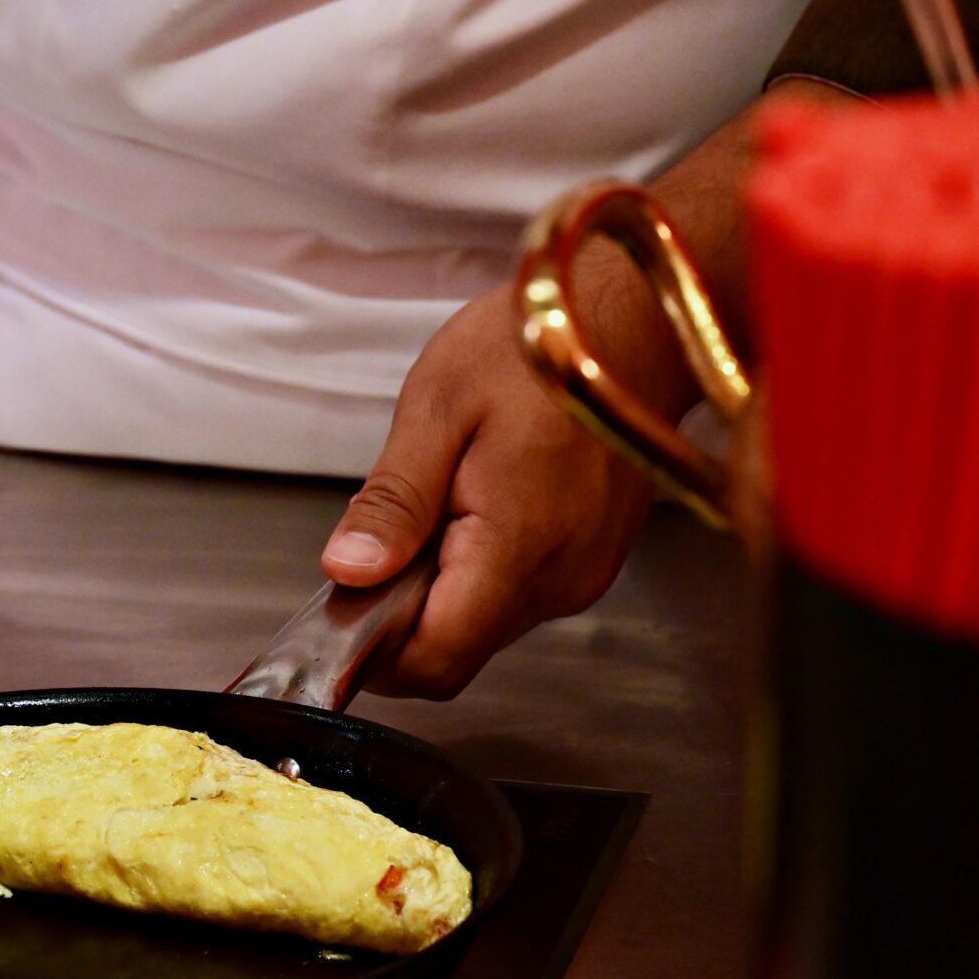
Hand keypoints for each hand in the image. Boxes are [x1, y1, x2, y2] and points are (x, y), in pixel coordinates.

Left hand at [320, 80, 849, 696]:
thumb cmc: (538, 346)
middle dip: (402, 616)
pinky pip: (515, 596)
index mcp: (519, 544)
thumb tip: (350, 573)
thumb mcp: (439, 407)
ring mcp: (581, 576)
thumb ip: (394, 502)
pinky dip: (477, 571)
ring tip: (438, 504)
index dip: (377, 655)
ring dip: (440, 590)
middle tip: (383, 539)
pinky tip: (474, 507)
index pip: (437, 659)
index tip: (343, 611)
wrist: (634, 320)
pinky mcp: (589, 565)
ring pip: (483, 626)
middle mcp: (560, 578)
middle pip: (456, 651)